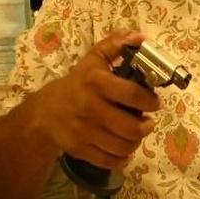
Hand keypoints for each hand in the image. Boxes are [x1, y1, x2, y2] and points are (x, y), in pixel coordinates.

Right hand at [34, 30, 156, 167]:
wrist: (44, 112)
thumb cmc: (76, 84)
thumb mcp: (93, 59)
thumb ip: (116, 45)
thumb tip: (140, 37)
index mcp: (95, 82)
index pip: (133, 94)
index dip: (150, 101)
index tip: (154, 103)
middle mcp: (90, 107)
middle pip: (131, 127)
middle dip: (146, 126)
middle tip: (147, 122)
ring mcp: (84, 131)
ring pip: (123, 146)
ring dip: (136, 142)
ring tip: (137, 134)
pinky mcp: (80, 150)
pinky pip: (110, 161)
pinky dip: (122, 158)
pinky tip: (124, 148)